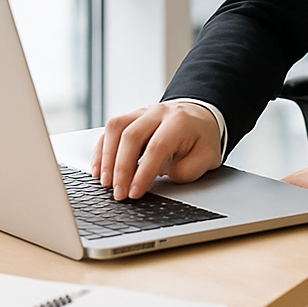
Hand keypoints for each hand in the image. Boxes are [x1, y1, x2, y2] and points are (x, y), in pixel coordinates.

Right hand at [91, 103, 221, 200]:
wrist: (200, 116)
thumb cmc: (203, 139)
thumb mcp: (208, 158)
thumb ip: (186, 170)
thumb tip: (157, 178)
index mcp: (180, 122)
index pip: (157, 146)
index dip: (143, 172)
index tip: (134, 193)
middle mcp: (158, 113)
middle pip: (131, 136)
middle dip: (121, 169)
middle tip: (119, 194)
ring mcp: (142, 112)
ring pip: (116, 128)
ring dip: (107, 158)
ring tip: (106, 183)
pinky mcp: (130, 117)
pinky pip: (110, 130)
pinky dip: (101, 150)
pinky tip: (99, 170)